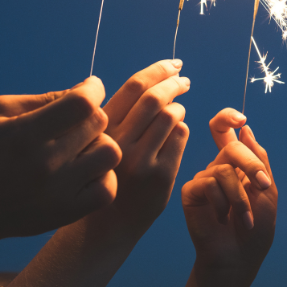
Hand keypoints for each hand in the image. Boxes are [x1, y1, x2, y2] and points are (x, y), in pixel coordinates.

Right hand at [0, 77, 121, 244]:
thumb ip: (42, 99)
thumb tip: (84, 89)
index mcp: (24, 135)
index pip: (81, 104)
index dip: (92, 89)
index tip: (89, 88)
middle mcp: (45, 164)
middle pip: (98, 124)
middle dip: (91, 114)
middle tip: (75, 122)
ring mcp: (59, 192)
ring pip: (110, 153)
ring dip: (99, 144)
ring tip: (80, 147)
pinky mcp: (67, 213)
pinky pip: (108, 189)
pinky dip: (103, 176)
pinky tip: (85, 171)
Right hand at [102, 60, 189, 231]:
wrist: (109, 222)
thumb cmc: (108, 172)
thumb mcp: (103, 140)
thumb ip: (121, 114)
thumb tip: (153, 79)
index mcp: (101, 129)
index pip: (133, 87)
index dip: (157, 69)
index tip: (173, 64)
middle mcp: (118, 143)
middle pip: (155, 98)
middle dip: (174, 83)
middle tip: (184, 79)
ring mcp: (140, 160)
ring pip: (171, 115)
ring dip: (178, 106)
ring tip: (177, 109)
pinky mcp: (160, 176)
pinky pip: (180, 136)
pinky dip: (182, 128)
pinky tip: (175, 132)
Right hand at [181, 109, 276, 280]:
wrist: (239, 259)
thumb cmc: (256, 230)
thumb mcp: (267, 191)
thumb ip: (259, 160)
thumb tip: (245, 128)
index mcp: (236, 164)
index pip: (225, 131)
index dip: (228, 117)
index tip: (241, 119)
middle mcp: (217, 167)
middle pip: (231, 146)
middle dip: (251, 165)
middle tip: (264, 186)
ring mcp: (203, 179)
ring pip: (223, 169)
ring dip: (240, 196)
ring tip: (245, 219)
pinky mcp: (190, 192)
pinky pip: (208, 183)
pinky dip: (223, 203)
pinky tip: (223, 219)